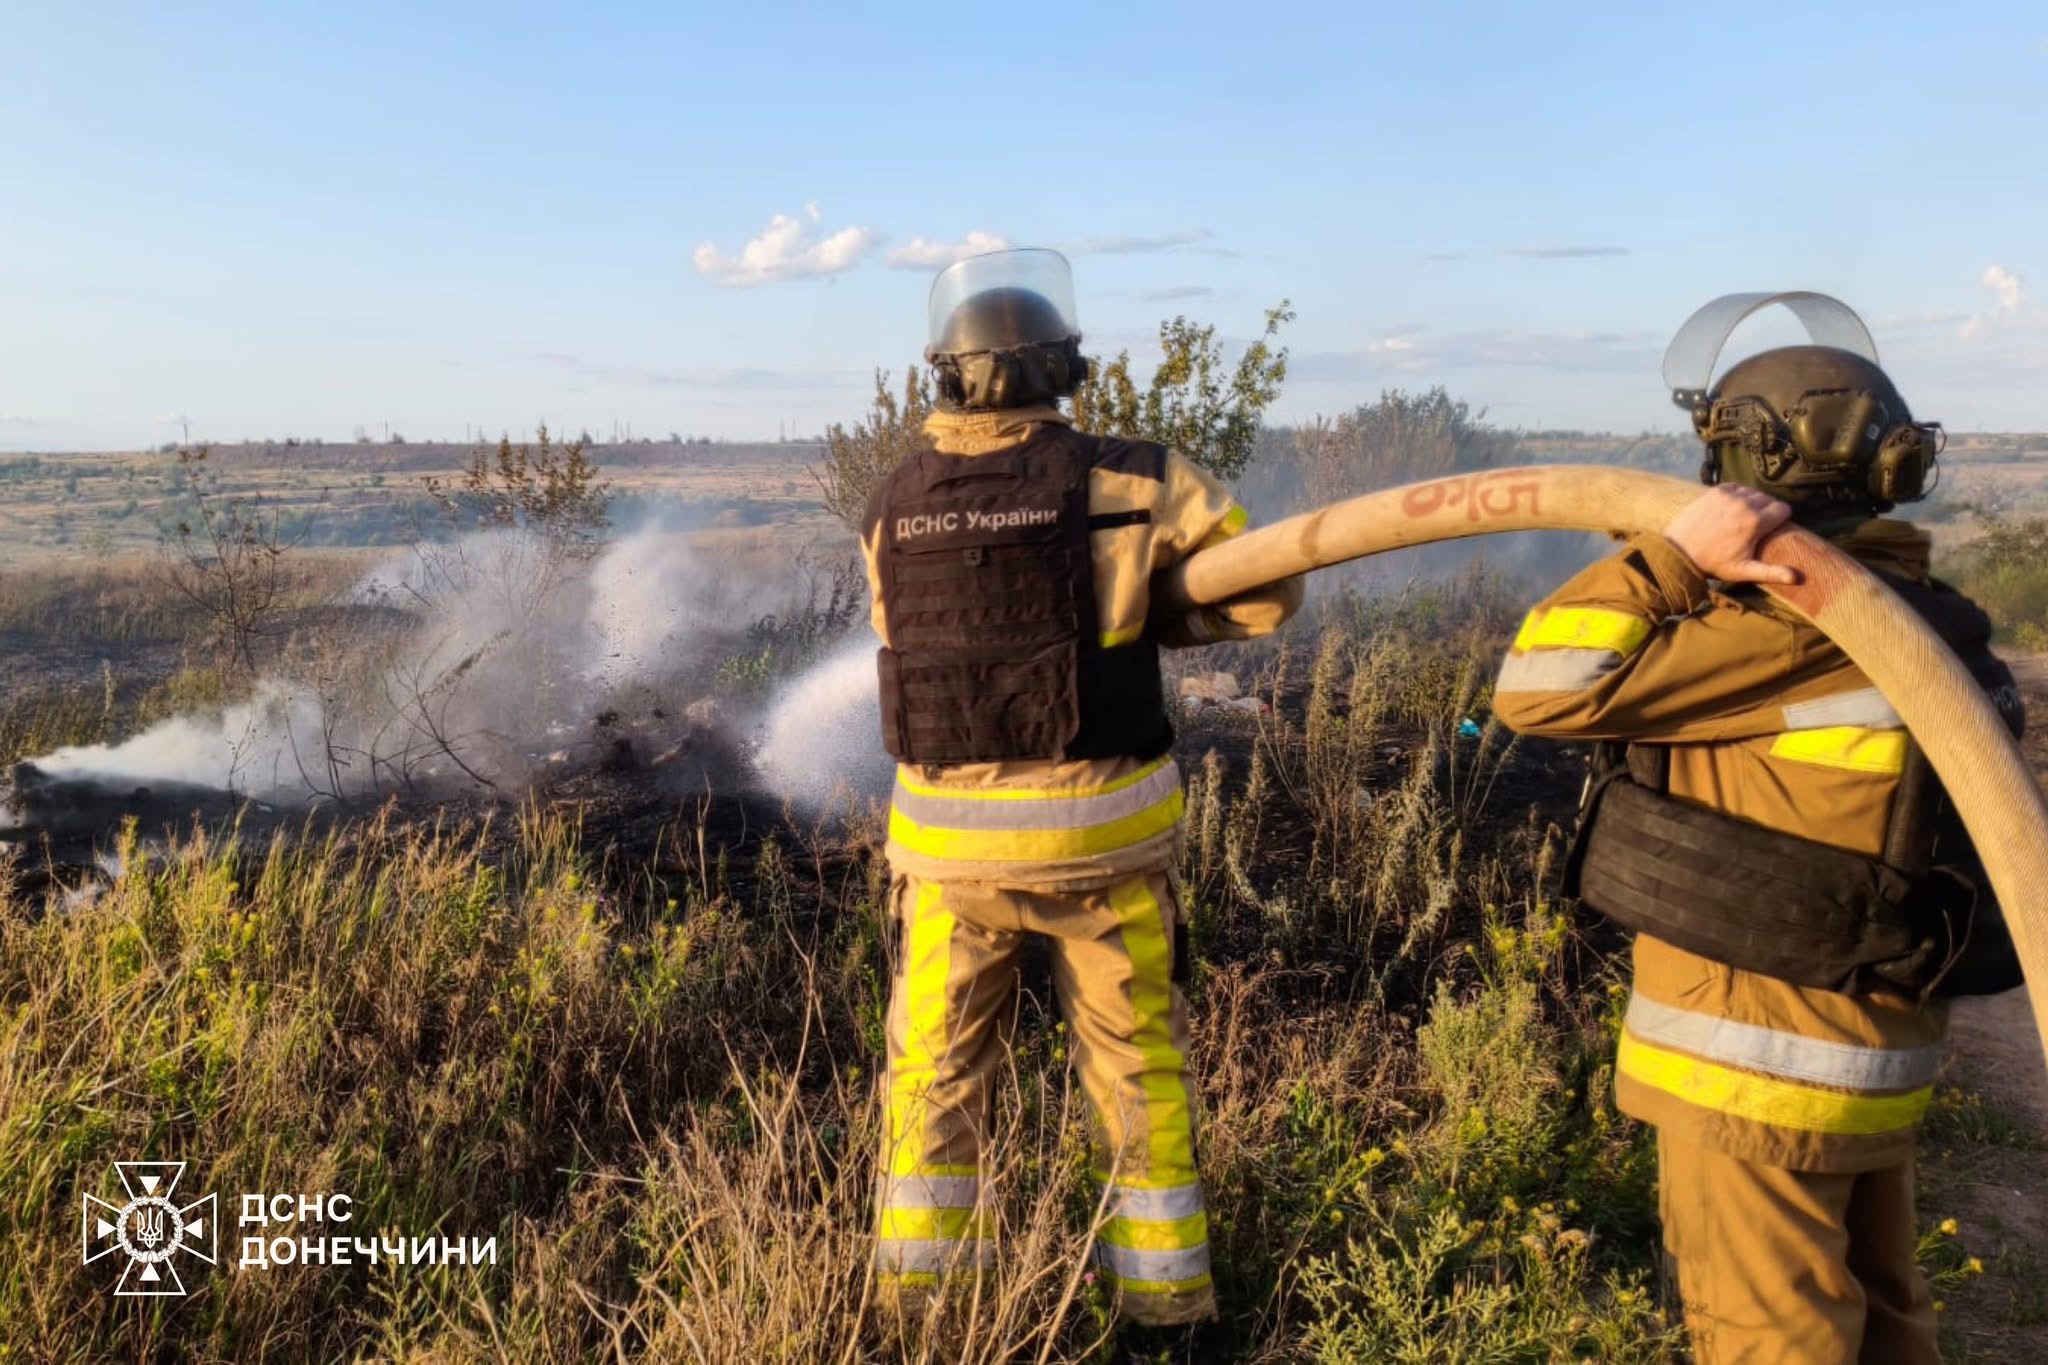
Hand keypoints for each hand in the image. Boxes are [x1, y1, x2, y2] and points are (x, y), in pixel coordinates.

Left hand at [1663, 485, 1801, 585]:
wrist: (1678, 552)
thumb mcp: (1743, 571)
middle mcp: (1744, 504)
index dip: (1780, 518)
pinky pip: (1735, 486)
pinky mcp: (1714, 491)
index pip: (1784, 508)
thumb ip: (1771, 572)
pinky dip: (1736, 494)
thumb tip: (1796, 578)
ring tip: (1743, 517)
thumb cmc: (1712, 564)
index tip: (1772, 527)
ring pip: (1752, 492)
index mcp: (1756, 522)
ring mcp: (1728, 496)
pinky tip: (1730, 508)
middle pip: (1769, 499)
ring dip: (1751, 501)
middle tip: (1756, 525)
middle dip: (1766, 510)